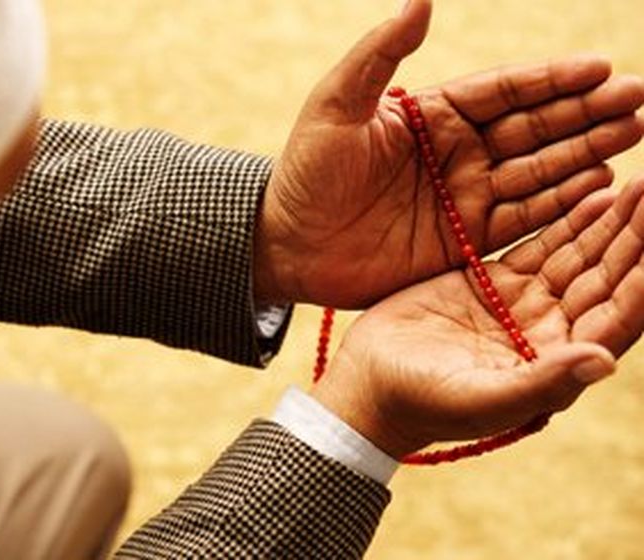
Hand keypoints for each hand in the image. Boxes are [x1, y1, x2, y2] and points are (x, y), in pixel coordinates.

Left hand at [254, 0, 643, 307]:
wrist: (290, 244)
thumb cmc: (306, 172)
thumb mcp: (334, 106)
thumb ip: (378, 55)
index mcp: (433, 114)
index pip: (504, 90)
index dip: (552, 79)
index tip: (601, 67)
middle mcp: (458, 152)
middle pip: (533, 127)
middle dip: (585, 112)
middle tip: (637, 100)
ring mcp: (465, 197)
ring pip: (538, 171)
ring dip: (586, 153)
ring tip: (632, 134)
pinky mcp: (465, 241)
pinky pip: (522, 219)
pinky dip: (560, 205)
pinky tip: (599, 187)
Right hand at [311, 177, 643, 457]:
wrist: (372, 382)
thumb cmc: (423, 403)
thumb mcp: (482, 398)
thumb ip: (542, 382)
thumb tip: (605, 363)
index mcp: (557, 363)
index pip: (617, 317)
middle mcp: (550, 331)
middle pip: (605, 279)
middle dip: (634, 237)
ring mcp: (522, 303)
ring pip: (576, 256)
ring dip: (608, 223)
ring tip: (638, 185)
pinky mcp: (493, 282)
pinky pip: (538, 245)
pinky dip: (566, 220)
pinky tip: (594, 193)